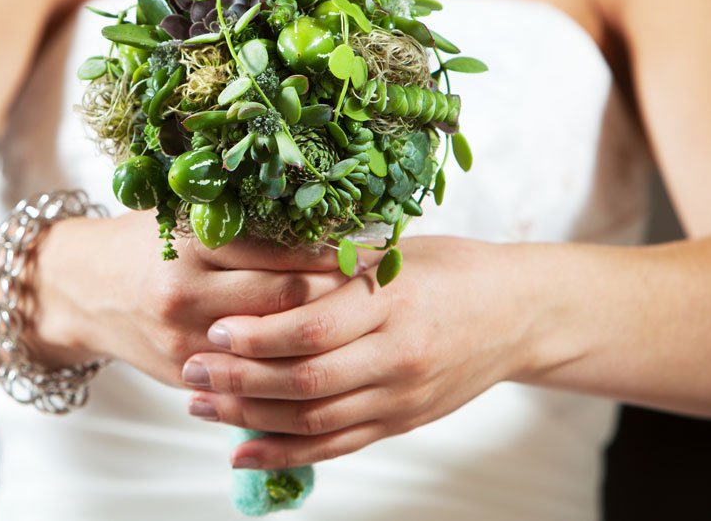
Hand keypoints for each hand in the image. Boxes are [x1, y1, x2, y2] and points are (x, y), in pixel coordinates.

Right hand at [32, 210, 349, 386]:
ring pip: (274, 346)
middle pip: (287, 299)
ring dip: (319, 334)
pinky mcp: (186, 374)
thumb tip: (325, 214)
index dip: (332, 251)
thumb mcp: (182, 217)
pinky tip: (317, 353)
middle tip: (378, 283)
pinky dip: (285, 365)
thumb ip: (241, 221)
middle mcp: (187, 293)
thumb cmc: (142, 242)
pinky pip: (250, 377)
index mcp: (192, 244)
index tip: (371, 245)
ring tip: (361, 319)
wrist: (77, 290)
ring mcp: (186, 341)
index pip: (282, 251)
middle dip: (338, 293)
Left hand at [182, 236, 540, 469]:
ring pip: (314, 419)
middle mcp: (399, 354)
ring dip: (250, 416)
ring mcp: (401, 396)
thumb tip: (255, 269)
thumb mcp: (395, 255)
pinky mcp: (402, 423)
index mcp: (393, 301)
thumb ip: (332, 268)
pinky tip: (242, 453)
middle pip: (305, 379)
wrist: (519, 314)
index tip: (213, 329)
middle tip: (191, 369)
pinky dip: (285, 454)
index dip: (258, 333)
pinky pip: (336, 447)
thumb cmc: (451, 270)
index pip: (313, 326)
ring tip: (201, 405)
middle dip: (240, 378)